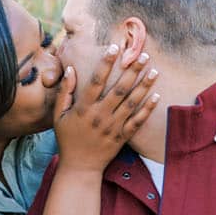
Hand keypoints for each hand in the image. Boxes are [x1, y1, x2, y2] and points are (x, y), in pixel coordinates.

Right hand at [51, 43, 159, 173]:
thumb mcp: (59, 115)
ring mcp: (113, 126)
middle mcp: (100, 115)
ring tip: (155, 71)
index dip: (106, 63)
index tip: (115, 47)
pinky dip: (148, 109)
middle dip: (133, 71)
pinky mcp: (122, 136)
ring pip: (132, 103)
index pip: (96, 80)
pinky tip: (157, 96)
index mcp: (84, 108)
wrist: (80, 167)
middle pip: (119, 89)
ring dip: (144, 86)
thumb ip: (64, 91)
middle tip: (144, 55)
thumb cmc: (67, 138)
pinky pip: (137, 121)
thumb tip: (70, 69)